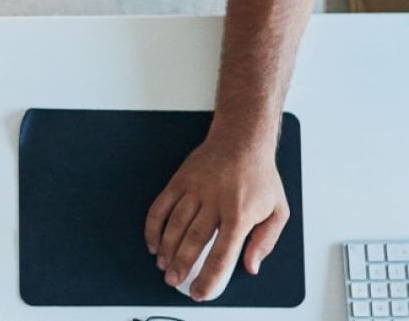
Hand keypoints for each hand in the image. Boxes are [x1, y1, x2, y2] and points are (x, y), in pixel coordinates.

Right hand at [144, 135, 288, 300]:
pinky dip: (153, 226)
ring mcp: (194, 190)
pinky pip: (161, 206)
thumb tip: (251, 266)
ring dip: (166, 249)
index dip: (210, 276)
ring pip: (174, 225)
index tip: (200, 291)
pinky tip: (153, 242)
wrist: (242, 140)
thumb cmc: (260, 177)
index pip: (222, 252)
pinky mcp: (179, 181)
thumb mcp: (278, 210)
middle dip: (181, 265)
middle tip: (173, 281)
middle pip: (193, 240)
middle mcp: (215, 202)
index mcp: (240, 213)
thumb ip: (266, 241)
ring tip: (163, 266)